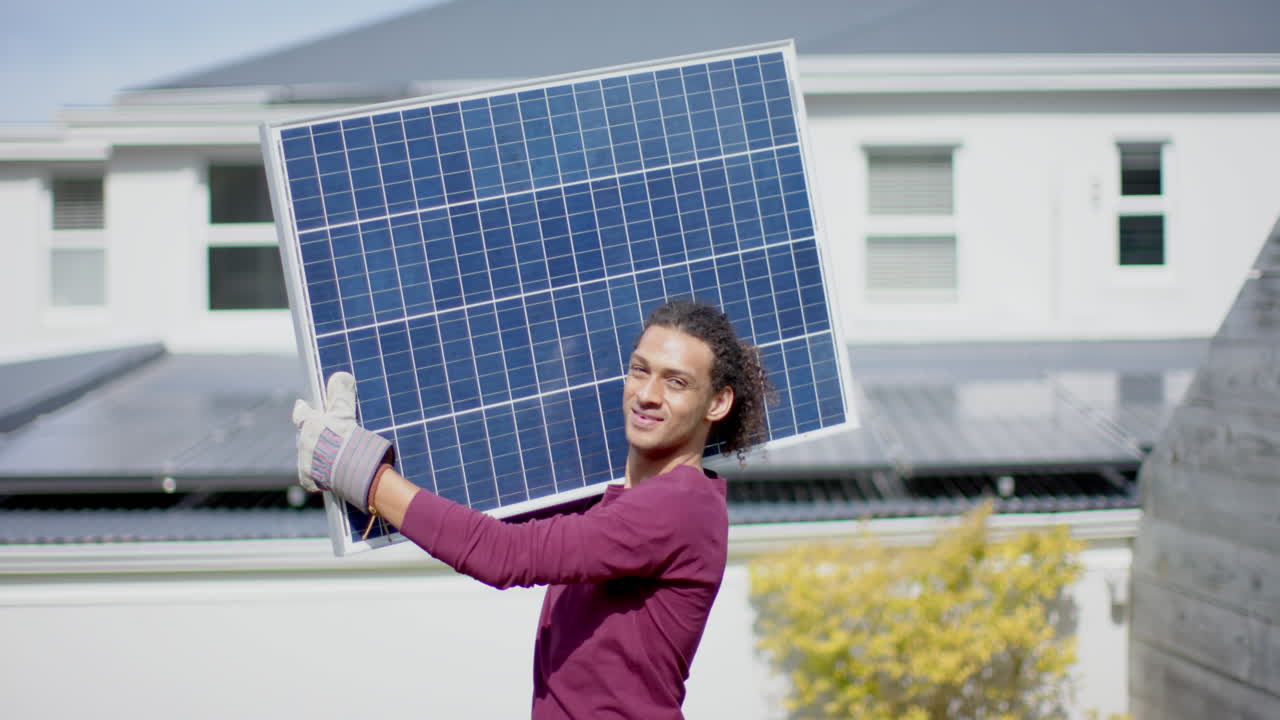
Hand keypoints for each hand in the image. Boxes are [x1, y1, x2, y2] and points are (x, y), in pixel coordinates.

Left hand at [292, 372, 393, 508]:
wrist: (347, 470)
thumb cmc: (345, 438)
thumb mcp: (345, 412)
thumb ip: (341, 394)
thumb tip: (341, 375)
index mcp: (309, 424)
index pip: (301, 413)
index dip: (303, 409)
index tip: (303, 405)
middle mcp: (303, 443)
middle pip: (306, 436)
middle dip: (314, 435)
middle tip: (328, 436)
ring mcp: (305, 462)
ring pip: (308, 456)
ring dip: (318, 455)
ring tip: (334, 457)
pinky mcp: (309, 479)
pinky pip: (312, 475)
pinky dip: (319, 473)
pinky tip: (330, 473)